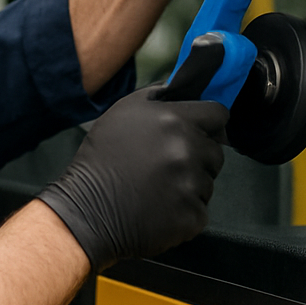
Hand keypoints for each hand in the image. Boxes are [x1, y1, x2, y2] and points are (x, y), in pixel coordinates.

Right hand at [37, 51, 228, 271]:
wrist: (87, 210)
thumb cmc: (102, 157)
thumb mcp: (123, 110)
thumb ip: (158, 95)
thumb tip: (184, 88)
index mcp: (175, 120)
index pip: (218, 114)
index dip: (210, 122)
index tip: (201, 130)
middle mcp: (188, 149)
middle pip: (216, 151)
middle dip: (198, 156)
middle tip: (168, 165)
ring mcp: (191, 185)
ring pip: (208, 182)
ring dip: (191, 185)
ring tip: (160, 188)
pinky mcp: (191, 216)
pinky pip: (201, 211)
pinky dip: (185, 212)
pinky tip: (161, 209)